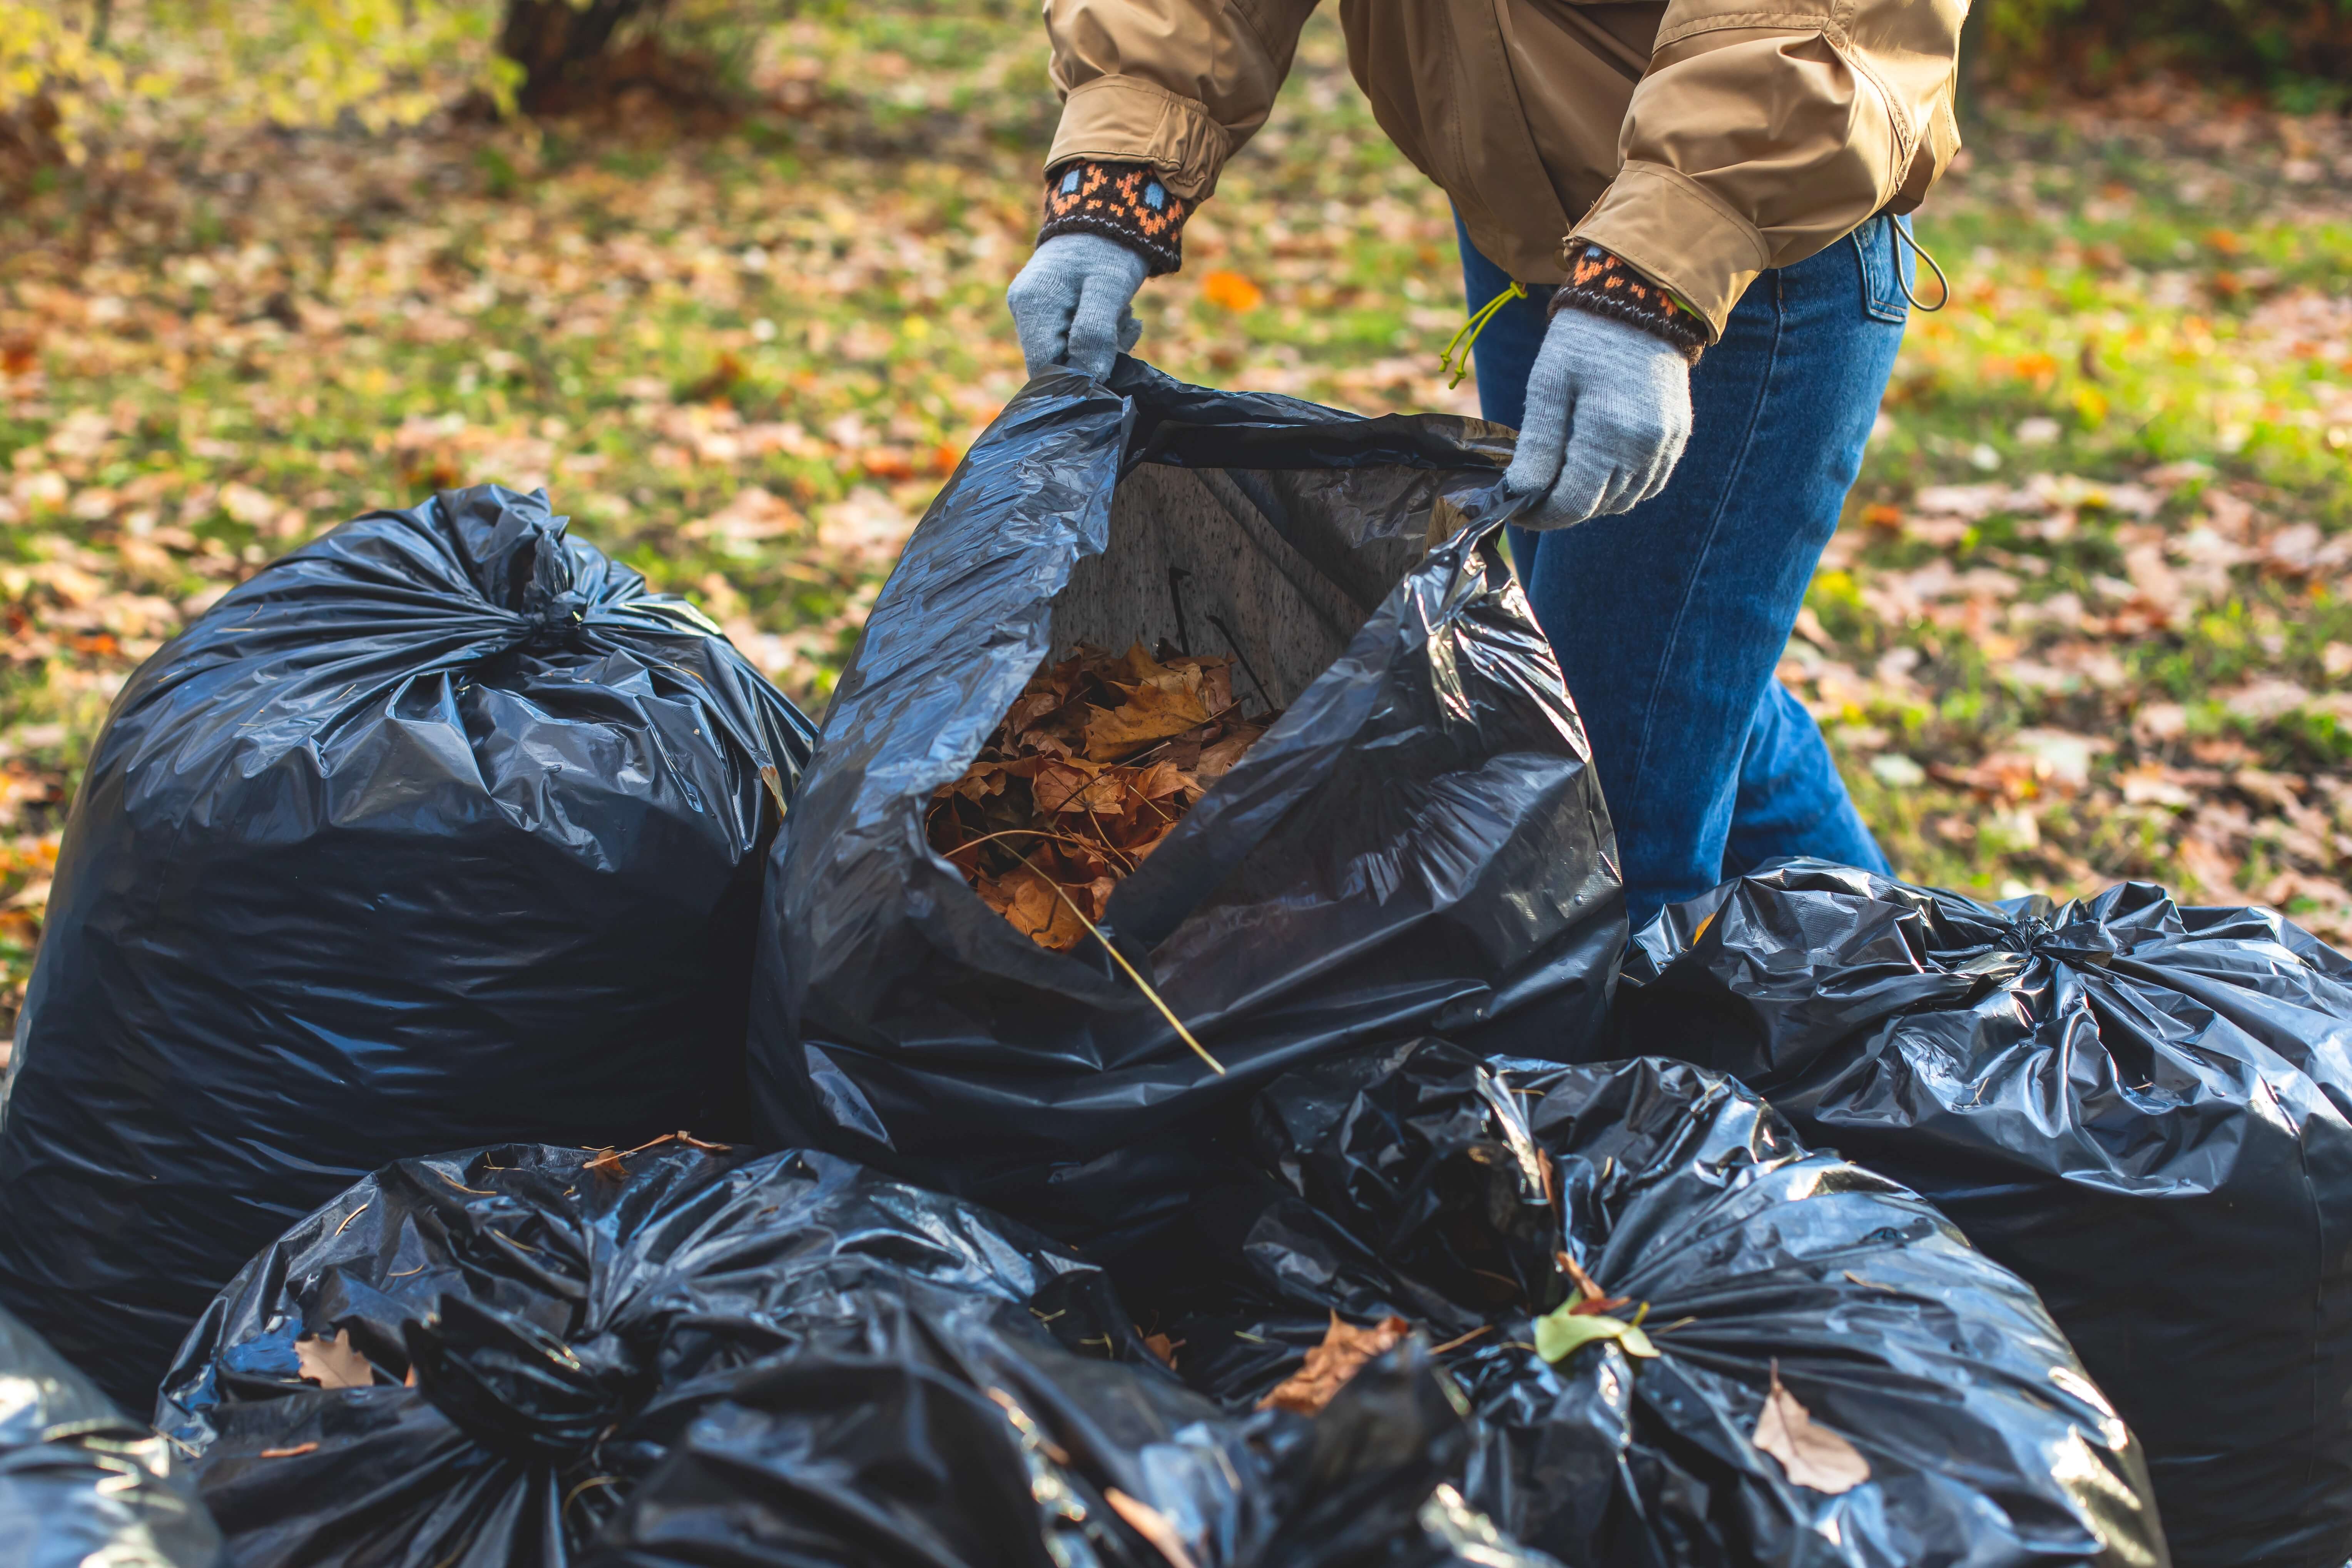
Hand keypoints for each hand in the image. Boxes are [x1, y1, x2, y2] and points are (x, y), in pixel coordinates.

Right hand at [1006, 234, 1147, 379]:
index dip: (1079, 375)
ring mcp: (1031, 308)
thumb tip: (1089, 377)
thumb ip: (1096, 332)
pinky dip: (1097, 334)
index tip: (1112, 361)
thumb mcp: (1109, 288)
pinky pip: (1070, 337)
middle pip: (1054, 361)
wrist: (1107, 211)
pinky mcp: (1046, 307)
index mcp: (1032, 304)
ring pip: (1065, 351)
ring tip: (1125, 317)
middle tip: (1126, 328)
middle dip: (1094, 356)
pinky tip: (1117, 316)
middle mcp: (1023, 309)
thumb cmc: (1110, 247)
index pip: (1044, 367)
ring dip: (1101, 345)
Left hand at [1502, 309, 1692, 529]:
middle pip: (1597, 508)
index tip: (1516, 507)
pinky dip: (1620, 489)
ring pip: (1624, 502)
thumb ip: (1538, 443)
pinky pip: (1648, 485)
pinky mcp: (1677, 436)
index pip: (1574, 504)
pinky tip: (1597, 471)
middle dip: (1560, 510)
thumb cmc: (1584, 339)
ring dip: (1590, 502)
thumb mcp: (1548, 384)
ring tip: (1562, 480)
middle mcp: (1644, 446)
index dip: (1541, 515)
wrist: (1639, 301)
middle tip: (1532, 495)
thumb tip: (1520, 492)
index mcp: (1609, 432)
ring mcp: (1666, 443)